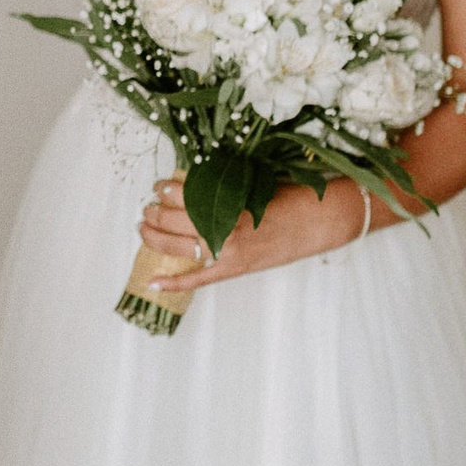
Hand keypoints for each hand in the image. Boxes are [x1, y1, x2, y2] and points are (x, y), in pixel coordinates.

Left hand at [137, 179, 358, 294]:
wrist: (321, 221)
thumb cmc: (292, 196)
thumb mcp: (253, 182)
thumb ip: (223, 186)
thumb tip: (191, 182)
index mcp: (230, 202)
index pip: (184, 195)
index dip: (166, 190)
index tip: (160, 186)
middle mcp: (225, 228)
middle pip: (174, 220)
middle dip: (155, 211)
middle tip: (149, 206)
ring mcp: (229, 253)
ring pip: (177, 247)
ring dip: (154, 237)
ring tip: (144, 228)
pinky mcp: (235, 270)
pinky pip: (198, 280)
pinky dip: (174, 283)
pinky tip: (152, 283)